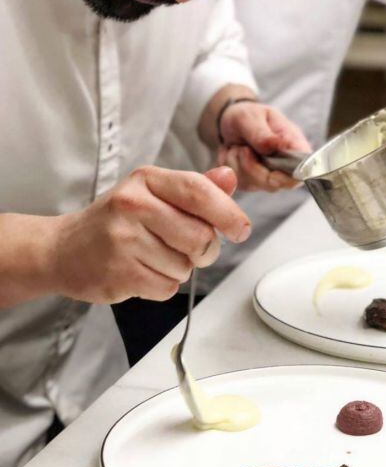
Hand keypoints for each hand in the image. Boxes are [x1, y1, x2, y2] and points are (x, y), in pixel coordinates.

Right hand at [50, 166, 250, 303]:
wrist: (62, 249)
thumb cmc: (117, 221)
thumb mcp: (154, 194)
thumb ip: (196, 189)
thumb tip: (230, 178)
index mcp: (146, 180)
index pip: (200, 192)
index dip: (229, 213)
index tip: (241, 230)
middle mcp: (132, 205)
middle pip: (201, 237)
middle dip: (205, 251)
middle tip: (190, 249)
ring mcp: (123, 240)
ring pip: (186, 267)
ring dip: (179, 268)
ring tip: (152, 257)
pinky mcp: (118, 273)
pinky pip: (167, 288)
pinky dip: (162, 286)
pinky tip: (141, 271)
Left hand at [218, 101, 311, 191]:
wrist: (230, 123)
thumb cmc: (248, 116)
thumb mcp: (251, 117)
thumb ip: (262, 134)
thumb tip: (277, 146)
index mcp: (295, 147)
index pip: (303, 171)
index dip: (288, 176)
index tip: (268, 165)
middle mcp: (286, 167)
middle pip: (275, 183)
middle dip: (253, 167)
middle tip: (243, 148)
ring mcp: (270, 178)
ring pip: (254, 183)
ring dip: (239, 164)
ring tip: (239, 146)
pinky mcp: (253, 183)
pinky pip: (241, 183)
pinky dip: (232, 168)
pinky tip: (234, 154)